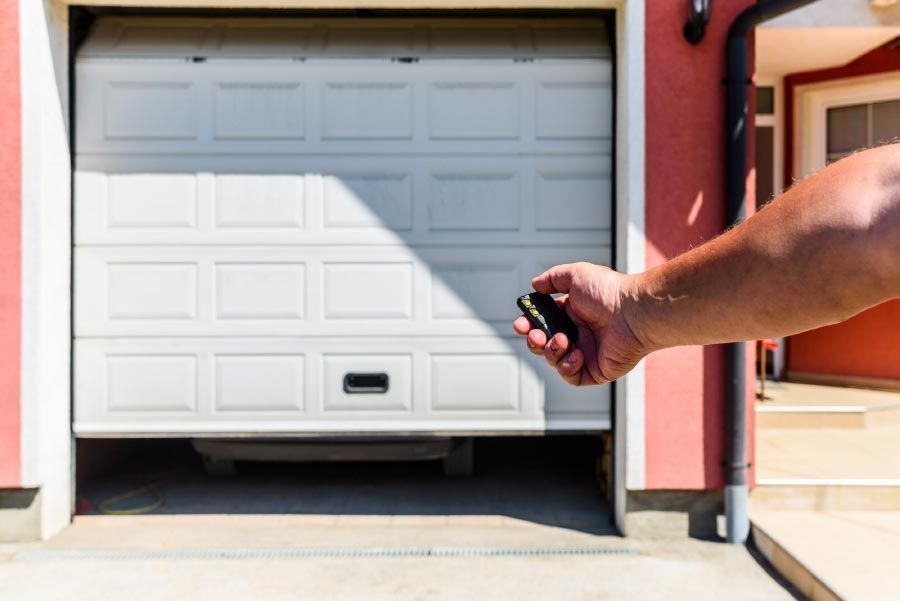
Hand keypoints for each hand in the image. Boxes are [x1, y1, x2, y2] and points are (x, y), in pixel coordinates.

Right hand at [513, 262, 648, 385]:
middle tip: (536, 335)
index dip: (528, 324)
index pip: (543, 322)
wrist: (633, 313)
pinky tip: (576, 353)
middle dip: (534, 340)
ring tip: (563, 340)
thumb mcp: (575, 275)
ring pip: (554, 360)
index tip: (521, 323)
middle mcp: (579, 333)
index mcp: (572, 313)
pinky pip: (571, 376)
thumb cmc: (609, 292)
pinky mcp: (595, 370)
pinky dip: (567, 366)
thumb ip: (552, 279)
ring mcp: (587, 353)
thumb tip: (535, 285)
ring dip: (551, 351)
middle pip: (544, 344)